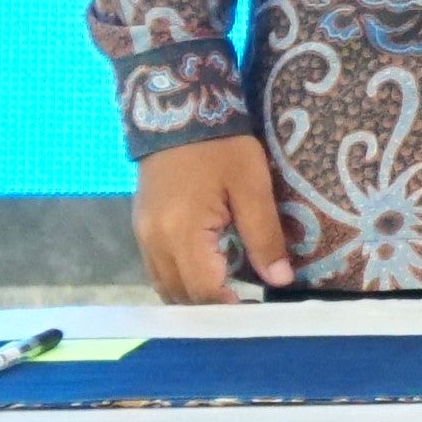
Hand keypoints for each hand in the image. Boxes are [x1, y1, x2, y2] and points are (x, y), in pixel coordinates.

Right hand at [132, 131, 292, 301]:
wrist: (179, 110)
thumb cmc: (221, 146)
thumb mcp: (252, 186)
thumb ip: (265, 236)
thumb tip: (280, 280)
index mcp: (181, 232)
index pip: (202, 291)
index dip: (229, 309)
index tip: (255, 312)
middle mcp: (154, 241)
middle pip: (179, 297)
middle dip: (211, 309)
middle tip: (246, 309)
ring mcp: (143, 236)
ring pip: (165, 287)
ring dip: (194, 298)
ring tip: (229, 297)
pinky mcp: (142, 228)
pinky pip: (158, 270)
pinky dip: (181, 281)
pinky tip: (207, 276)